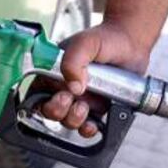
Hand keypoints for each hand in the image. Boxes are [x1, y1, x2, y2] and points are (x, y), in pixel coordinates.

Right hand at [32, 21, 150, 137]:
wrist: (132, 42)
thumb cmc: (105, 38)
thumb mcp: (84, 43)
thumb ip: (73, 61)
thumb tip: (74, 87)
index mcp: (52, 73)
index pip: (35, 93)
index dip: (40, 101)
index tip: (53, 95)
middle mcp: (63, 88)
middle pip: (49, 112)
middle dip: (57, 111)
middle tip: (69, 98)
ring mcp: (80, 99)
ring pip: (67, 122)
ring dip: (73, 120)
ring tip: (84, 106)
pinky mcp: (97, 108)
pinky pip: (87, 126)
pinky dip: (88, 129)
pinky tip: (93, 123)